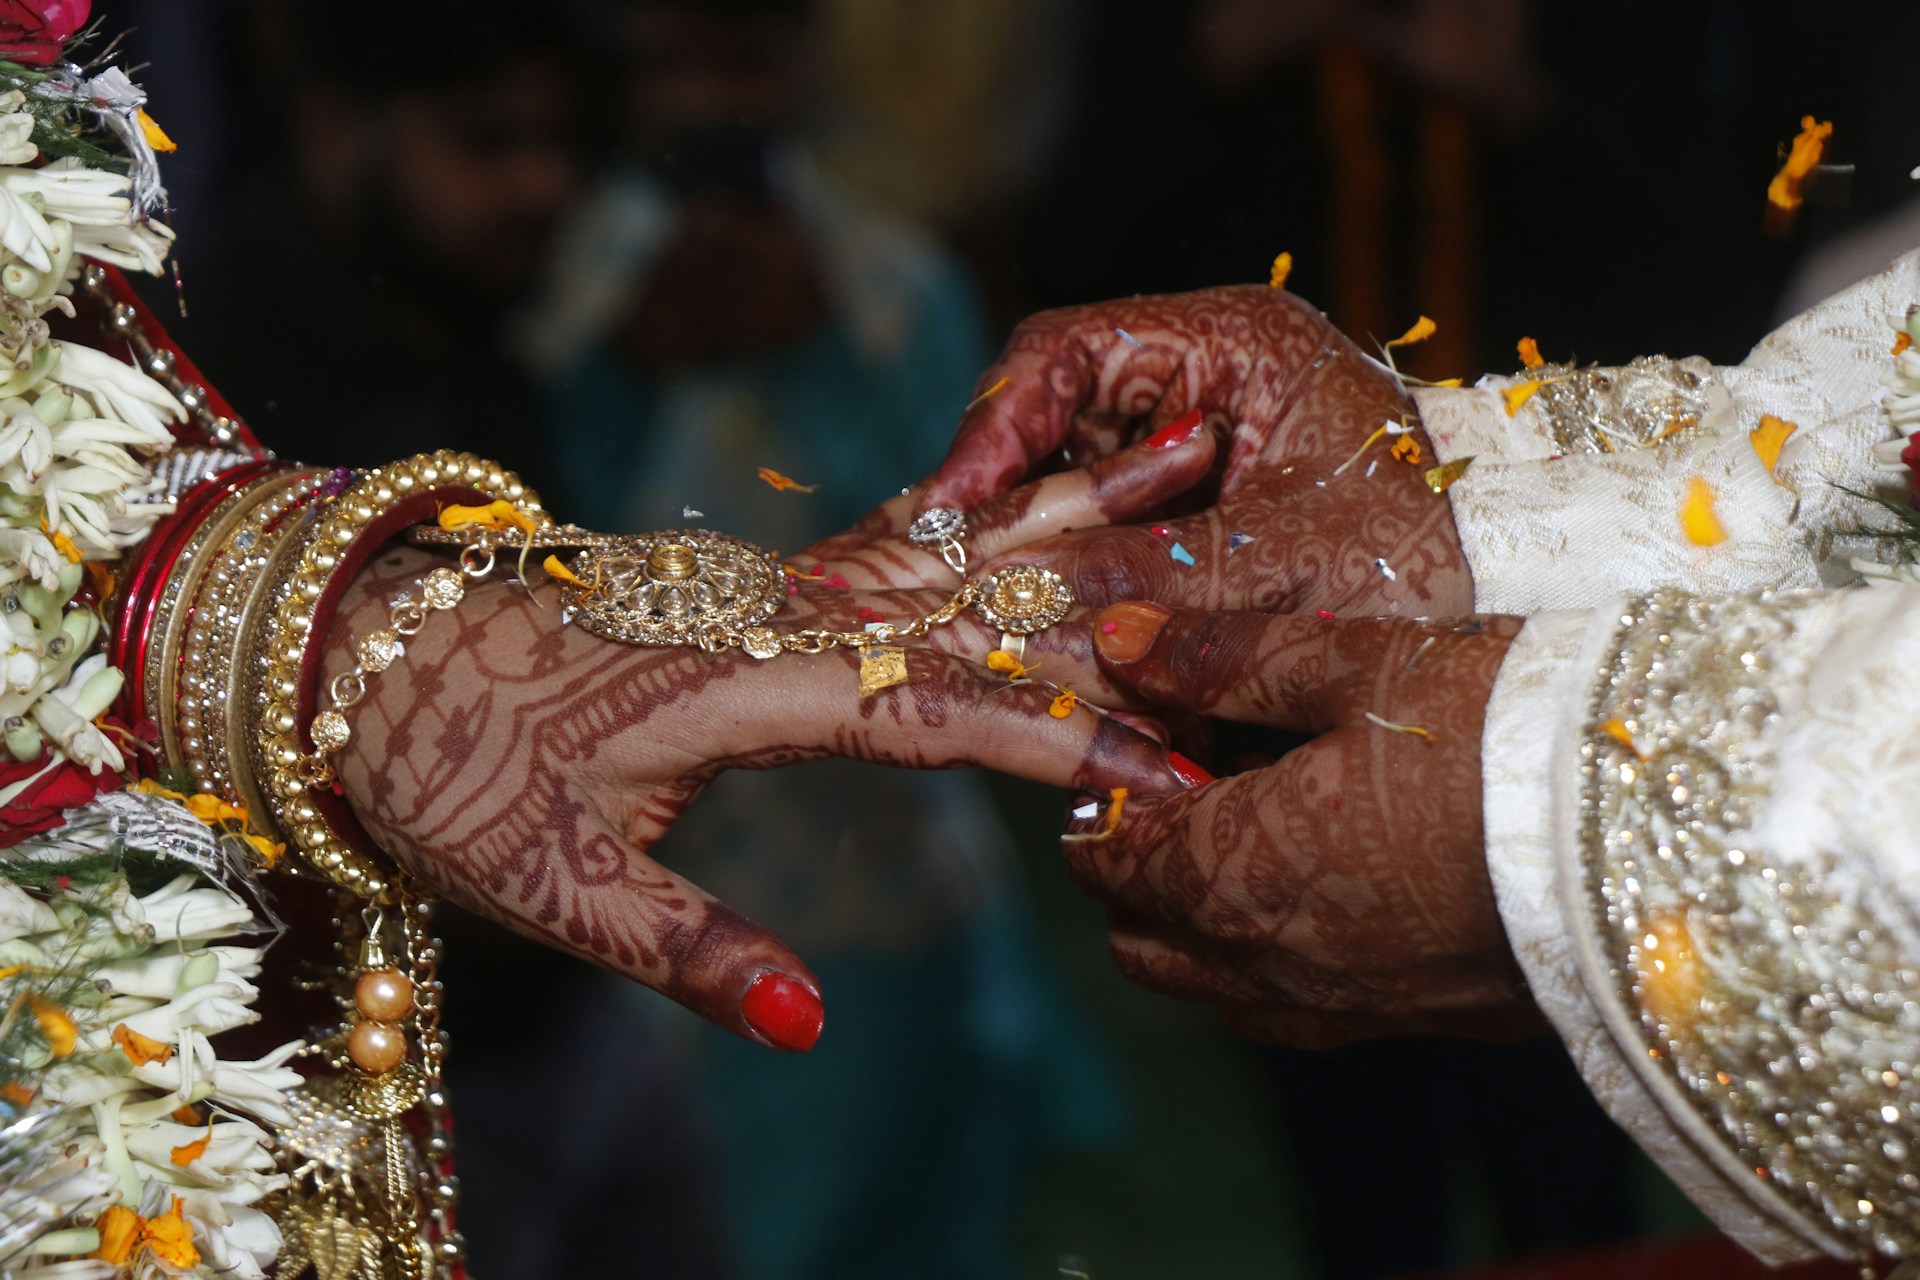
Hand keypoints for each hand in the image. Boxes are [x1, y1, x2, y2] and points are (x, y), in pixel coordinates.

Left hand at [325, 549, 1193, 1053]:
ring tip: (1178, 452)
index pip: (935, 710)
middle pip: (968, 590)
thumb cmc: (451, 771)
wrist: (363, 656)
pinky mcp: (761, 584)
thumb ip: (689, 950)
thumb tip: (812, 1027)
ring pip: (943, 551)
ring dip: (1064, 514)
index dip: (1055, 742)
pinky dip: (994, 534)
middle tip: (1229, 513)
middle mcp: (774, 608)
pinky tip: (1057, 508)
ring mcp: (769, 581)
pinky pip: (901, 554)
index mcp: (743, 680)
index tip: (1165, 765)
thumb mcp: (552, 886)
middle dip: (1104, 567)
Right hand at [918, 286, 1473, 617]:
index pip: (1068, 350)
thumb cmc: (1440, 552)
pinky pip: (1113, 536)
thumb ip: (1155, 574)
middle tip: (968, 579)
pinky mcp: (1201, 507)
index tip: (957, 507)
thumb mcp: (1289, 562)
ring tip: (1016, 619)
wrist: (1524, 597)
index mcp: (1232, 341)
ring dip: (1048, 556)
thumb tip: (1023, 602)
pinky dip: (1091, 587)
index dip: (995, 425)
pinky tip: (1076, 638)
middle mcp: (1206, 377)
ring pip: (1075, 486)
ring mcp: (1200, 441)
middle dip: (1014, 505)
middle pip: (1056, 421)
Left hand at [1066, 599, 1538, 1046]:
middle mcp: (1269, 966)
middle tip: (1203, 779)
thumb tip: (1117, 640)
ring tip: (1274, 825)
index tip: (1156, 736)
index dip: (1109, 793)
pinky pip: (1302, 1010)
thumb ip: (1221, 658)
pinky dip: (1283, 957)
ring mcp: (1344, 1009)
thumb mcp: (1354, 665)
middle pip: (1142, 938)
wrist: (1668, 834)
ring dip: (1207, 918)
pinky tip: (1343, 879)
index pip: (1103, 858)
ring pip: (1216, 984)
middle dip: (1142, 866)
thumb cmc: (1500, 733)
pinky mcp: (1419, 1026)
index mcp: (1231, 873)